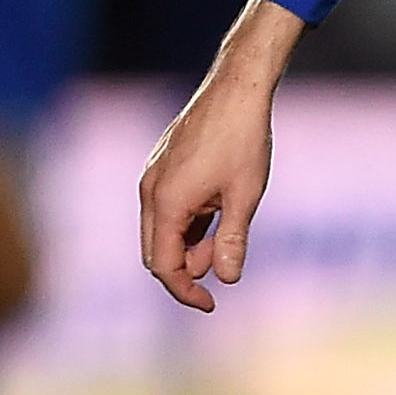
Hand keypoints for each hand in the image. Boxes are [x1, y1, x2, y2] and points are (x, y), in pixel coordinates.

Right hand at [139, 0, 303, 310]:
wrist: (237, 89)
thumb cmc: (244, 141)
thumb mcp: (245, 196)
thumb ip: (232, 241)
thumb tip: (228, 280)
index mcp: (166, 203)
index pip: (163, 266)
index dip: (185, 291)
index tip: (211, 305)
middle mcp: (150, 191)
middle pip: (155, 252)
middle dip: (184, 272)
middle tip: (220, 276)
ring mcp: (154, 177)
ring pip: (162, 230)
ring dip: (189, 247)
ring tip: (228, 240)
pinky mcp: (163, 166)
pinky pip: (167, 209)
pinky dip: (187, 225)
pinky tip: (217, 220)